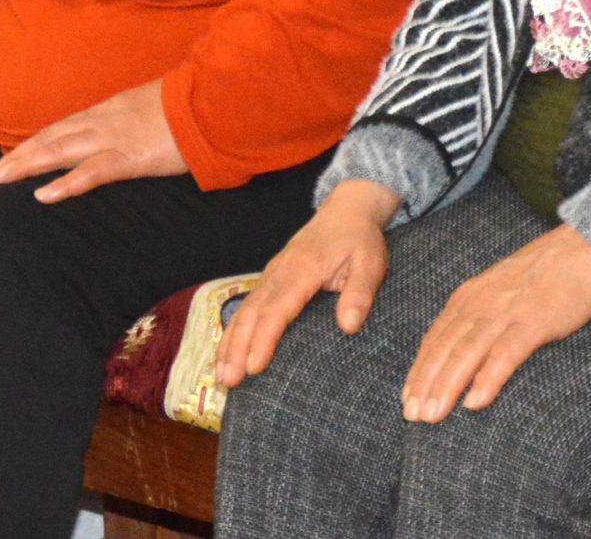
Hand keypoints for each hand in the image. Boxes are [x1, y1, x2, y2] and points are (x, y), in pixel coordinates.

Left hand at [0, 78, 184, 202]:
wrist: (209, 102)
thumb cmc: (184, 110)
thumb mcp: (147, 111)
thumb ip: (127, 122)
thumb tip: (118, 134)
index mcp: (105, 112)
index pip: (58, 128)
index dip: (31, 142)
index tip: (8, 156)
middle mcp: (100, 122)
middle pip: (49, 139)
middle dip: (17, 157)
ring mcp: (113, 139)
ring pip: (59, 152)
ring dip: (25, 166)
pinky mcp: (130, 159)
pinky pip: (91, 173)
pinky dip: (65, 184)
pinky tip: (42, 195)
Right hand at [216, 179, 398, 387]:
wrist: (347, 210)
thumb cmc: (359, 240)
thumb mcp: (370, 263)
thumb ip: (359, 293)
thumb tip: (347, 326)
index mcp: (303, 269)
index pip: (278, 308)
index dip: (264, 339)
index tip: (254, 367)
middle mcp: (280, 271)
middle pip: (252, 312)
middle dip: (237, 347)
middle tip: (227, 380)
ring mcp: (272, 273)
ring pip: (245, 309)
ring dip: (230, 341)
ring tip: (220, 374)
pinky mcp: (271, 277)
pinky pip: (247, 305)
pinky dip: (234, 329)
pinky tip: (228, 350)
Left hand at [401, 222, 590, 421]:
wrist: (580, 251)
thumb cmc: (541, 275)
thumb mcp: (498, 290)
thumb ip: (478, 315)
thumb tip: (460, 347)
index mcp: (467, 298)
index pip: (434, 339)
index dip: (419, 370)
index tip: (406, 399)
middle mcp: (478, 304)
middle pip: (443, 349)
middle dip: (425, 384)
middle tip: (411, 416)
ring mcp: (504, 313)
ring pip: (466, 353)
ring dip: (446, 386)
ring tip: (432, 415)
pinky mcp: (533, 322)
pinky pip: (505, 353)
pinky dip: (488, 378)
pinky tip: (475, 402)